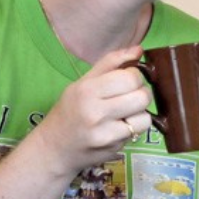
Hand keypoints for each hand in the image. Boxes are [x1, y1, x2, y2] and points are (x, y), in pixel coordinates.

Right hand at [33, 46, 152, 175]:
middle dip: (141, 93)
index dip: (135, 76)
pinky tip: (120, 126)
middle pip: (142, 96)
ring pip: (145, 116)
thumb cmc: (70, 110)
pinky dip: (135, 127)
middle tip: (129, 96)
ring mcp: (105, 133)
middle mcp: (95, 112)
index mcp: (87, 90)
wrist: (52, 149)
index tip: (127, 80)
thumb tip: (139, 49)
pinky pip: (139, 132)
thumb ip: (111, 62)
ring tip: (125, 112)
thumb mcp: (83, 82)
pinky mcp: (112, 148)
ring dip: (140, 112)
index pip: (131, 77)